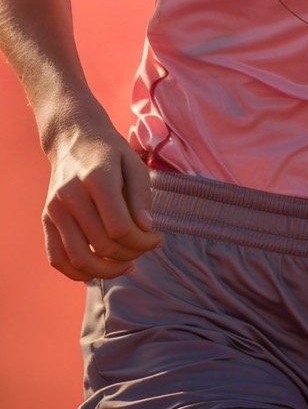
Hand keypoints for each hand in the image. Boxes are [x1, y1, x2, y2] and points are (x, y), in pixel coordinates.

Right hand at [43, 120, 162, 280]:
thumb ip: (141, 196)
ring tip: (127, 264)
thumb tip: (146, 228)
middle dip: (131, 254)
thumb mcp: (134, 163)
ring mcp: (55, 209)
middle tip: (145, 248)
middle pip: (102, 245)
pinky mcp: (46, 219)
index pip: (120, 227)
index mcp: (96, 178)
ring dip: (108, 271)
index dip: (143, 242)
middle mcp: (71, 195)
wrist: (74, 138)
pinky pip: (57, 259)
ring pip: (79, 259)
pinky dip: (78, 273)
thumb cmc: (110, 152)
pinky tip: (99, 270)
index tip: (157, 238)